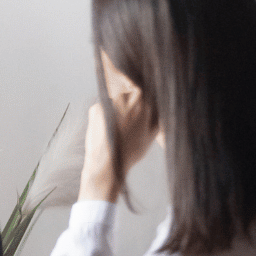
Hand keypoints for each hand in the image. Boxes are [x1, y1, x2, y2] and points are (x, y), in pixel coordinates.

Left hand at [78, 65, 155, 201]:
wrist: (106, 164)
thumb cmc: (131, 151)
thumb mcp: (152, 134)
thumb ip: (157, 116)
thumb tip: (160, 104)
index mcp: (144, 103)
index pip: (147, 92)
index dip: (145, 101)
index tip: (143, 109)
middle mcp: (126, 98)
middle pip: (131, 95)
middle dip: (131, 105)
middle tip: (130, 124)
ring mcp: (109, 102)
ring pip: (116, 101)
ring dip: (118, 110)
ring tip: (118, 129)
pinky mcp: (96, 108)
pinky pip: (104, 107)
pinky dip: (106, 115)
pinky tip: (107, 130)